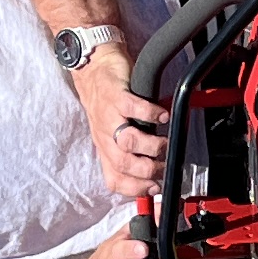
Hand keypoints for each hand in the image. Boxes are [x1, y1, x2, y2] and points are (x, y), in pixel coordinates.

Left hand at [73, 49, 165, 205]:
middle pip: (123, 164)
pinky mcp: (116, 95)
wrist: (92, 69)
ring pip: (127, 141)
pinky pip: (134, 108)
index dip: (136, 189)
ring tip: (164, 143)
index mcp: (104, 150)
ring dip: (151, 146)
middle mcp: (105, 136)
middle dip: (148, 170)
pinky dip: (151, 114)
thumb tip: (152, 175)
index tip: (156, 188)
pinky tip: (163, 116)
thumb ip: (127, 154)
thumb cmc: (105, 104)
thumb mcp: (110, 134)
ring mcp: (109, 116)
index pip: (115, 180)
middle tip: (164, 165)